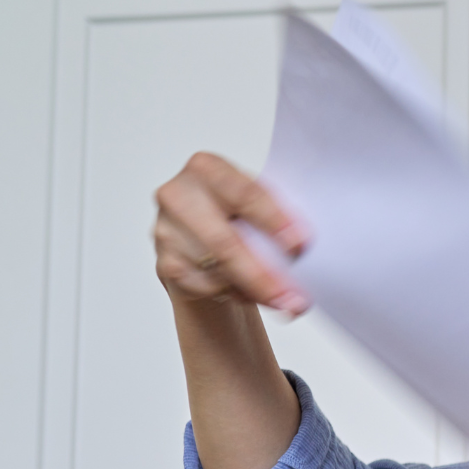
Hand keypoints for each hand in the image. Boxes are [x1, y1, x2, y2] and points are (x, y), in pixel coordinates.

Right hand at [152, 151, 310, 313]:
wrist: (204, 241)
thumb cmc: (240, 217)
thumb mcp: (259, 203)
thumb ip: (277, 215)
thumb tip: (302, 246)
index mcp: (207, 168)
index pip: (244, 194)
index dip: (274, 221)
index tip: (300, 245)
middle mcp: (178, 195)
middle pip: (225, 242)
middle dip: (263, 276)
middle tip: (293, 299)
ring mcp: (167, 230)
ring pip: (218, 271)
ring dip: (256, 290)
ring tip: (283, 298)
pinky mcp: (166, 263)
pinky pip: (207, 288)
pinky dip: (237, 295)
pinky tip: (250, 292)